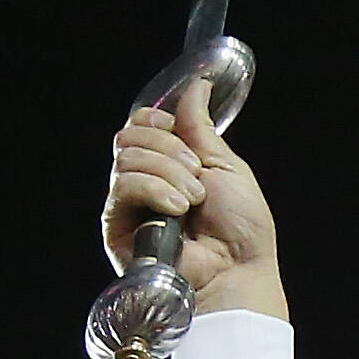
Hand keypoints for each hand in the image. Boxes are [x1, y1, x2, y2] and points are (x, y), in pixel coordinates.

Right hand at [100, 75, 288, 320]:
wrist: (238, 271)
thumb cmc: (241, 229)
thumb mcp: (225, 166)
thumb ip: (200, 129)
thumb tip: (196, 87)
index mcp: (168, 166)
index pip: (139, 127)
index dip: (154, 120)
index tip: (175, 126)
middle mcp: (143, 184)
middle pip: (129, 138)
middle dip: (169, 148)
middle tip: (197, 173)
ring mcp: (128, 206)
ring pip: (127, 159)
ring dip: (168, 172)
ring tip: (194, 200)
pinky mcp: (117, 228)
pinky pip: (123, 187)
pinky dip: (154, 189)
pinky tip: (177, 208)